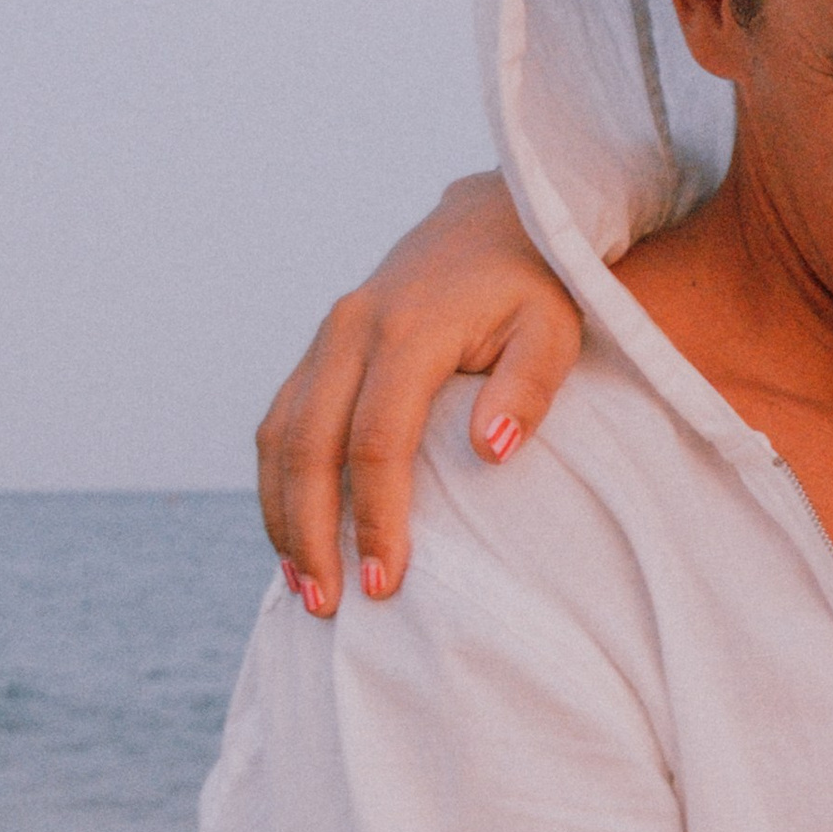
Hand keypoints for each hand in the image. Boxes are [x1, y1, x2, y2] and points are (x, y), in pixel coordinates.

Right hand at [256, 173, 582, 616]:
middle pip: (310, 445)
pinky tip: (293, 539)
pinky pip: (278, 424)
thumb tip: (492, 452)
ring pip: (280, 437)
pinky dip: (277, 485)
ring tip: (304, 588)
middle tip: (328, 605)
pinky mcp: (317, 354)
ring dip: (283, 516)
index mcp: (409, 330)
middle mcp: (351, 331)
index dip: (378, 516)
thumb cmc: (534, 290)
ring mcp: (325, 340)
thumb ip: (528, 387)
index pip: (378, 439)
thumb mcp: (555, 330)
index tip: (388, 582)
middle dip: (313, 532)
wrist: (487, 226)